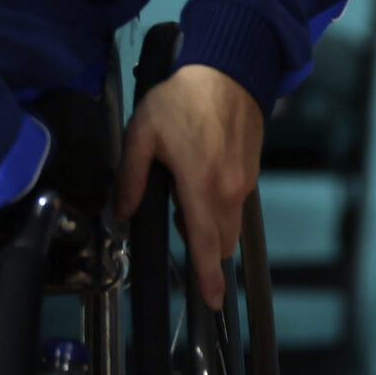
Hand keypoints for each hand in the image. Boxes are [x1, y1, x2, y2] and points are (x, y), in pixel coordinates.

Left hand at [113, 62, 261, 310]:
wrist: (227, 73)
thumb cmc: (182, 101)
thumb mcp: (142, 133)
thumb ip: (131, 176)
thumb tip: (123, 212)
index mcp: (201, 186)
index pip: (204, 243)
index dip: (207, 276)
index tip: (212, 301)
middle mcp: (229, 191)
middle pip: (220, 242)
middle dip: (200, 245)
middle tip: (174, 214)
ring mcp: (245, 183)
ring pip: (229, 225)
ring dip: (209, 226)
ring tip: (184, 192)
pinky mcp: (252, 173)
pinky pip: (236, 205)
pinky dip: (218, 207)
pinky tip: (200, 178)